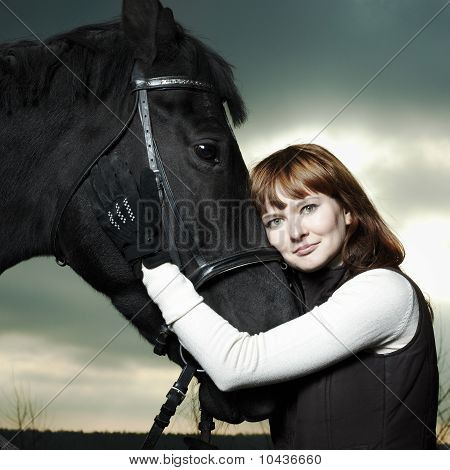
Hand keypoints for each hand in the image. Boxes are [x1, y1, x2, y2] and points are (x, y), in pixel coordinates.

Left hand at [89, 153, 169, 272]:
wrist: (140, 248)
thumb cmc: (150, 227)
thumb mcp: (155, 207)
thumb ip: (150, 188)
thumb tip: (146, 172)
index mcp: (133, 198)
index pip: (124, 178)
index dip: (119, 167)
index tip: (116, 159)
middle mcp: (120, 202)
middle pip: (110, 181)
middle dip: (106, 169)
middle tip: (103, 160)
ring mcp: (110, 211)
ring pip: (101, 189)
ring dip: (97, 177)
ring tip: (95, 168)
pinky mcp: (103, 219)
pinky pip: (95, 203)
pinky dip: (91, 193)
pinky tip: (89, 185)